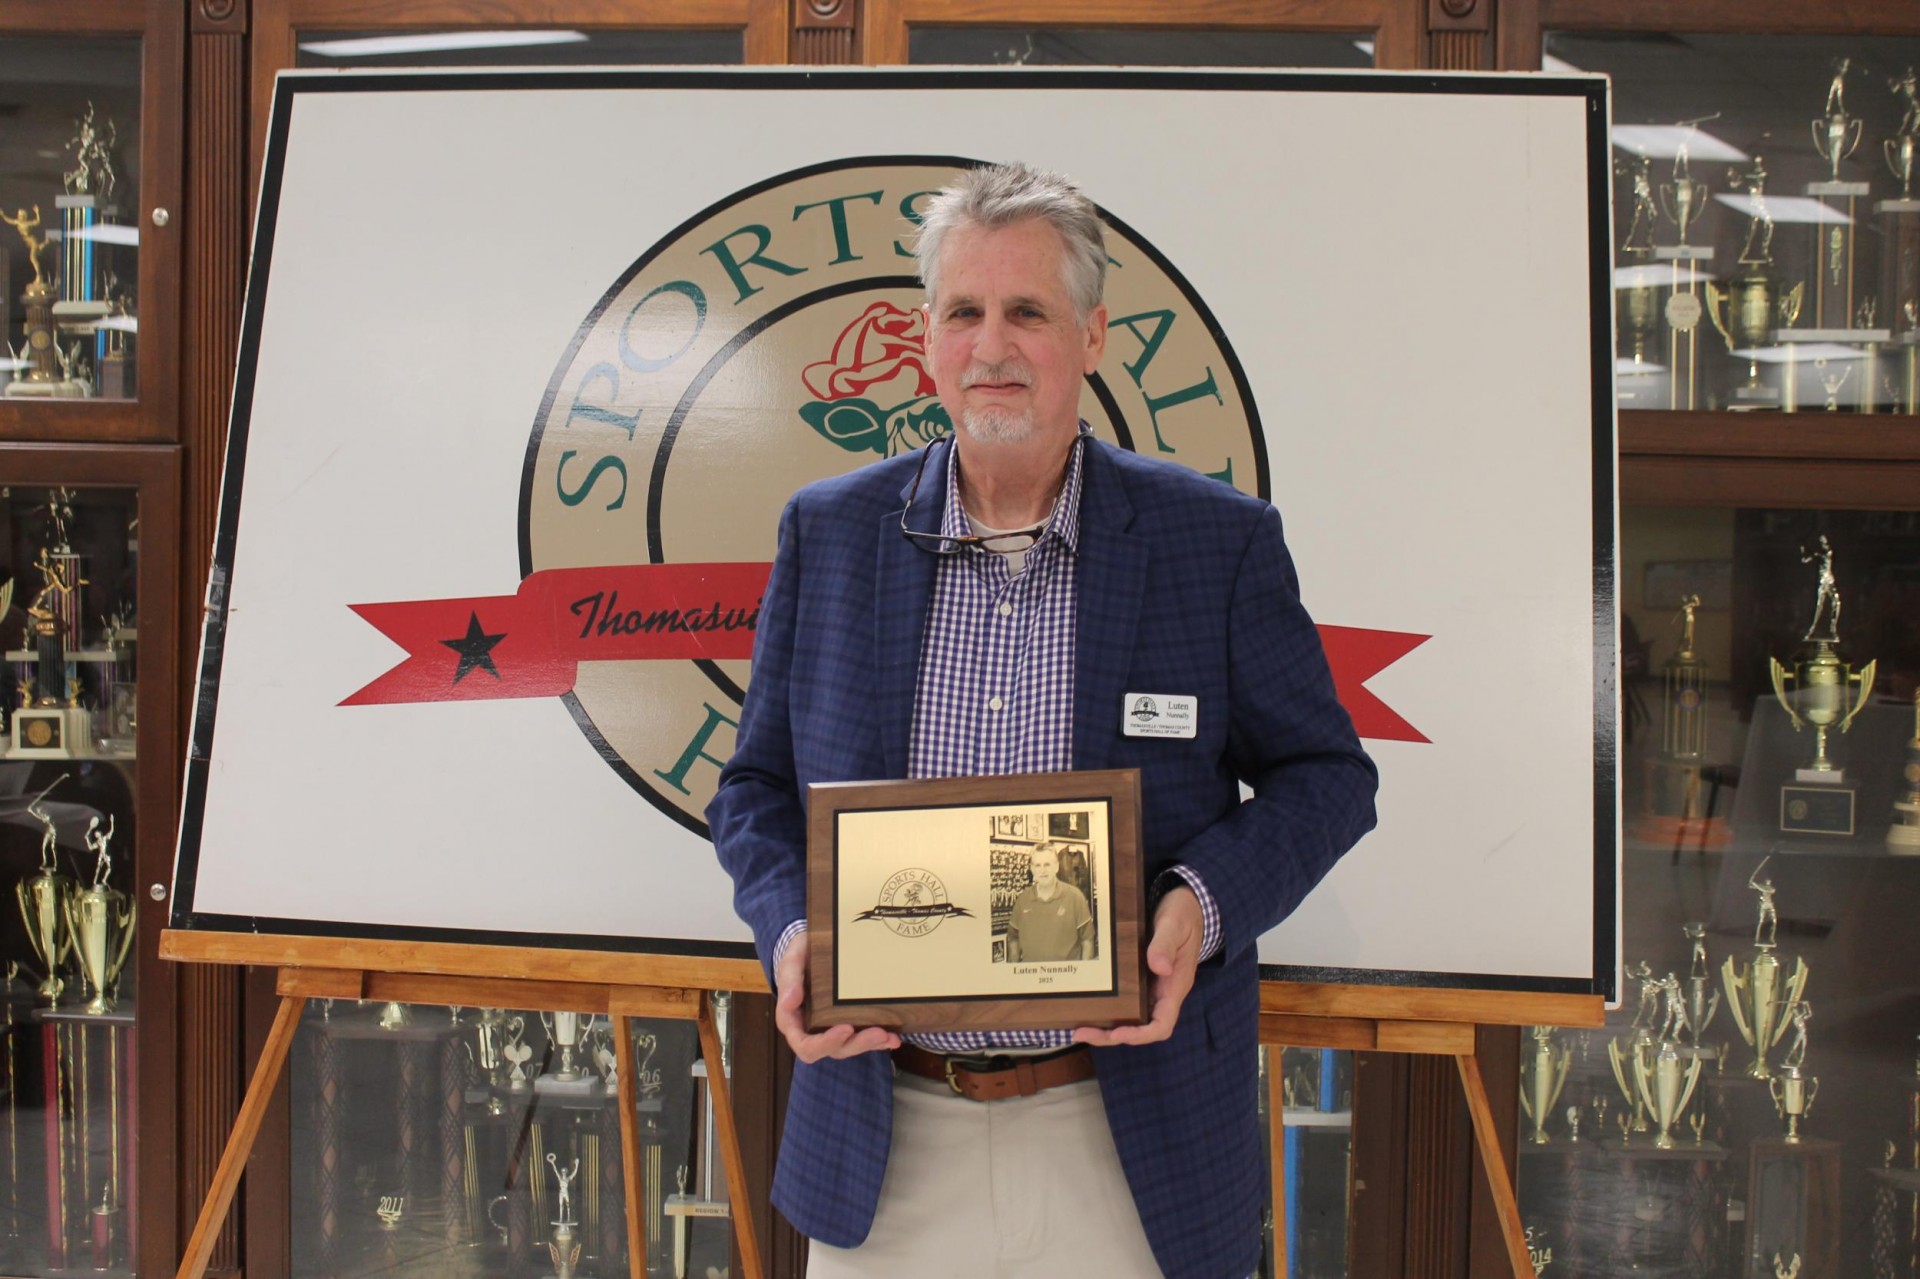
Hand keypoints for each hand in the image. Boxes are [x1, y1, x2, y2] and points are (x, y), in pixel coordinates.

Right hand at [773, 931, 901, 1063]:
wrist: (812, 947)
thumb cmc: (799, 955)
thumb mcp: (791, 960)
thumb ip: (789, 978)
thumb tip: (789, 1001)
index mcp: (793, 1021)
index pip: (805, 1044)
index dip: (825, 1043)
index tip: (845, 1028)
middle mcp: (812, 1030)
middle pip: (833, 1049)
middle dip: (857, 1044)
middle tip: (878, 1032)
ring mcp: (830, 1028)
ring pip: (850, 1046)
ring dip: (870, 1044)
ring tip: (889, 1036)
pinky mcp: (847, 1023)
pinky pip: (861, 1038)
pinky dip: (878, 1041)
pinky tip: (893, 1038)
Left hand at [1073, 885, 1201, 1047]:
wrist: (1187, 905)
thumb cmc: (1183, 914)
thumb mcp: (1175, 925)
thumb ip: (1165, 945)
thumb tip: (1160, 967)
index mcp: (1175, 986)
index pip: (1162, 1025)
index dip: (1140, 1034)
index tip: (1117, 1033)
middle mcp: (1164, 992)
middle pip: (1142, 1028)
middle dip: (1113, 1035)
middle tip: (1082, 1033)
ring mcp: (1153, 987)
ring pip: (1132, 1018)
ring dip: (1107, 1027)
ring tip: (1079, 1028)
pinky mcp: (1143, 979)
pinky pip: (1127, 1002)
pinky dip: (1110, 1009)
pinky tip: (1090, 1006)